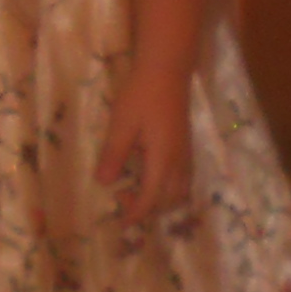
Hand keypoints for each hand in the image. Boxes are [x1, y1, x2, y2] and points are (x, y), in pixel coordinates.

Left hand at [94, 64, 192, 222]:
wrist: (167, 70)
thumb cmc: (141, 94)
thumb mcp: (121, 124)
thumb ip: (114, 155)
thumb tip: (104, 183)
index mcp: (163, 159)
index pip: (152, 198)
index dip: (136, 213)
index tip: (121, 222)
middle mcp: (179, 161)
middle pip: (170, 201)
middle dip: (148, 208)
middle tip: (123, 195)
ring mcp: (185, 154)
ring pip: (180, 191)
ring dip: (161, 199)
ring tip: (137, 188)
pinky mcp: (186, 146)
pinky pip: (183, 179)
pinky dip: (169, 188)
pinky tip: (151, 175)